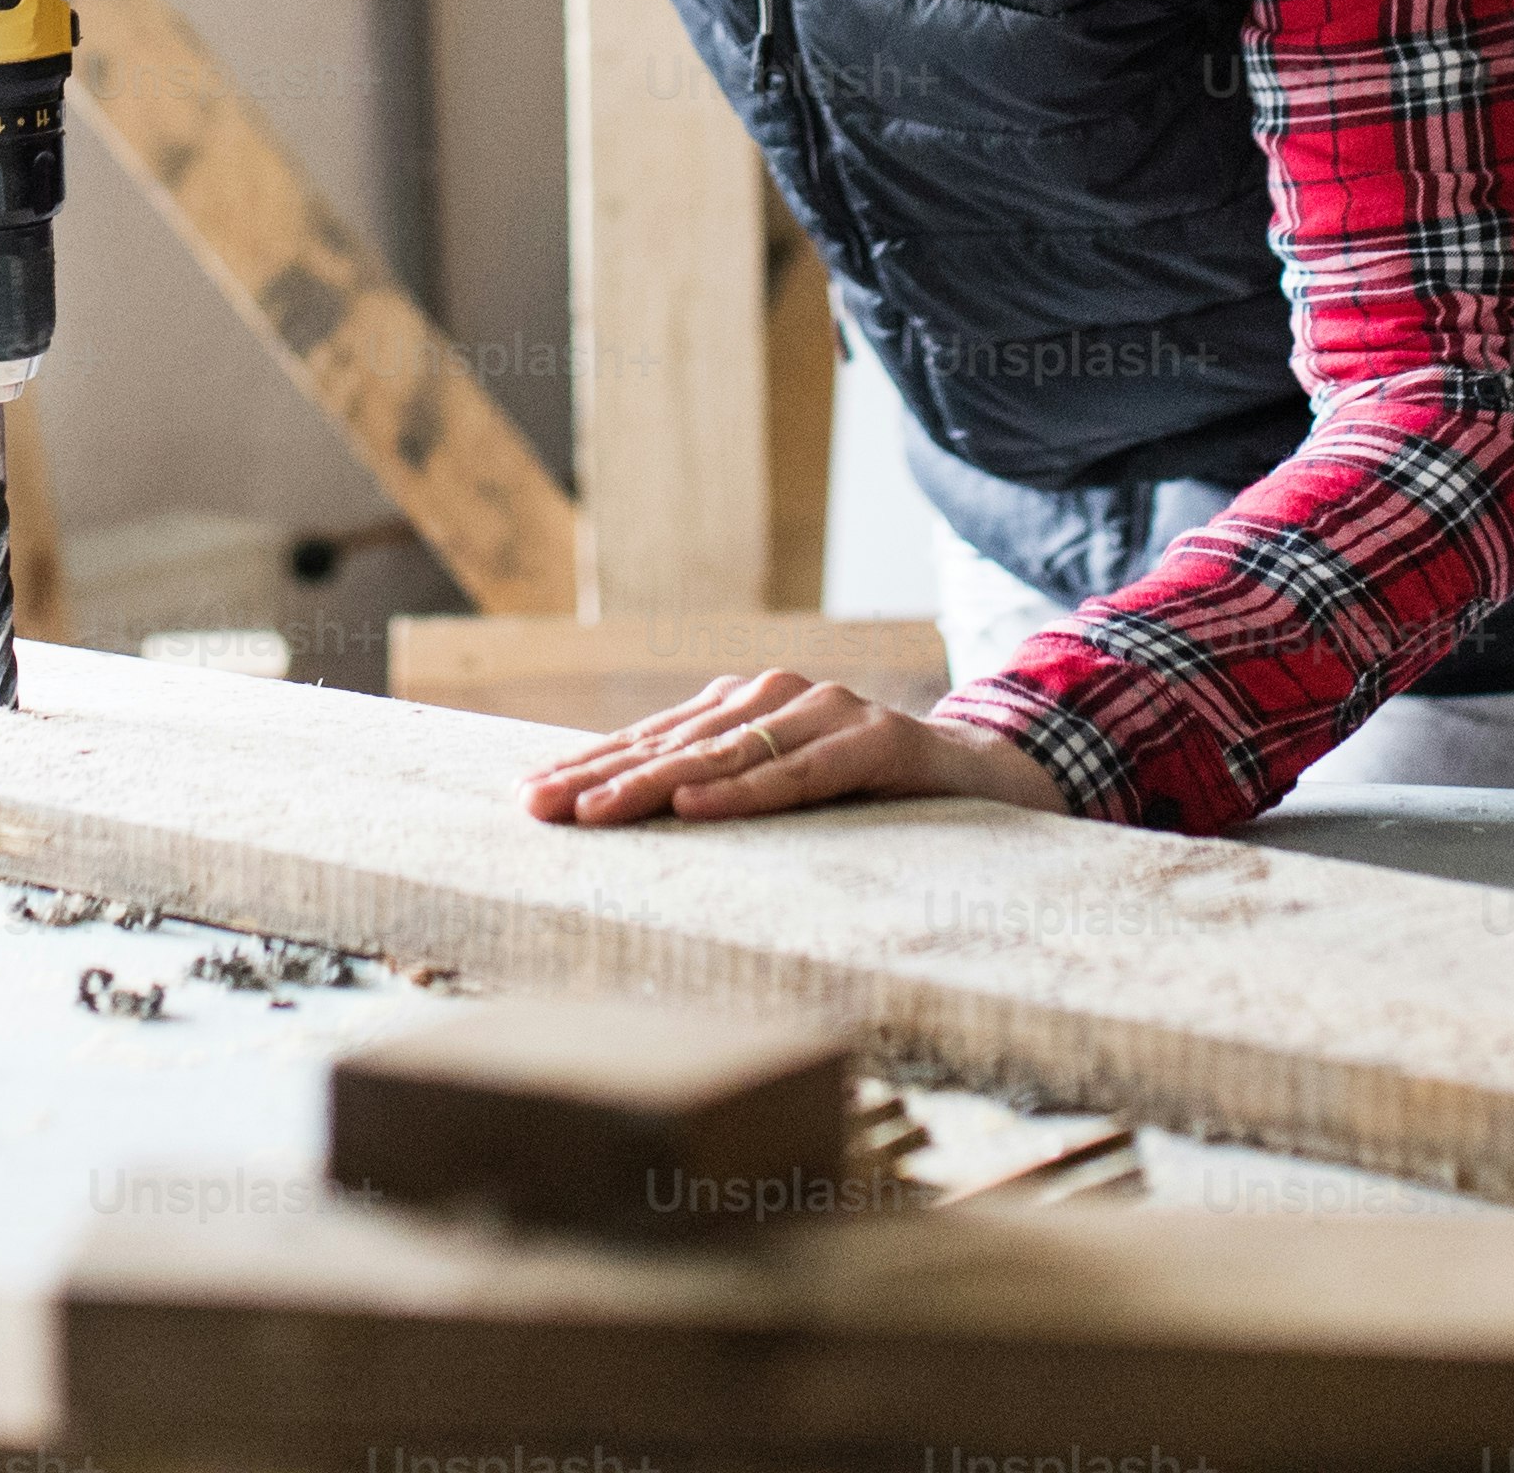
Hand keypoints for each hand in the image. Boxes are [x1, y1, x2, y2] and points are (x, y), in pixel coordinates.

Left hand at [516, 668, 1064, 825]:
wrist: (986, 776)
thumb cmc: (870, 791)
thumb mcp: (785, 789)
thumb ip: (721, 788)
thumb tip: (620, 817)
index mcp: (746, 706)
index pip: (651, 740)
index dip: (587, 767)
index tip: (527, 800)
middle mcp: (778, 697)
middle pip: (674, 745)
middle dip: (599, 777)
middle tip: (539, 808)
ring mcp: (828, 712)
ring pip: (726, 756)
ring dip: (653, 786)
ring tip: (596, 812)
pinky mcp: (878, 741)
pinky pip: (801, 772)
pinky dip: (746, 791)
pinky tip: (696, 805)